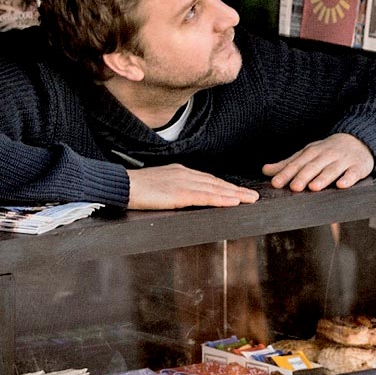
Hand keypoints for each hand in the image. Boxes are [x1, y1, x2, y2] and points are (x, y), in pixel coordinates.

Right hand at [127, 164, 258, 210]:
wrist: (122, 185)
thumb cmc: (135, 188)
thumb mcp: (158, 185)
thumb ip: (172, 188)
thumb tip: (181, 196)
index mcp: (180, 172)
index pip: (208, 179)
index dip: (225, 186)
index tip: (238, 191)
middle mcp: (185, 174)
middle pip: (216, 182)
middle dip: (236, 190)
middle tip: (253, 196)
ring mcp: (183, 183)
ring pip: (215, 189)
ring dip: (235, 195)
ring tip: (250, 200)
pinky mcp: (179, 194)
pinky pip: (205, 196)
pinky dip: (221, 199)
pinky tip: (233, 202)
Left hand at [263, 133, 374, 191]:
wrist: (359, 140)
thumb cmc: (328, 151)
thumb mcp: (308, 154)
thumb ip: (288, 164)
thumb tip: (265, 171)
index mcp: (312, 152)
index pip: (297, 163)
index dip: (286, 173)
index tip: (276, 183)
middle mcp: (327, 155)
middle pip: (313, 166)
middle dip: (303, 176)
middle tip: (294, 187)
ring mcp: (343, 160)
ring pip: (332, 170)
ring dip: (323, 178)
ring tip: (313, 187)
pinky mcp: (358, 167)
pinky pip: (353, 173)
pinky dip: (348, 178)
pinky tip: (342, 185)